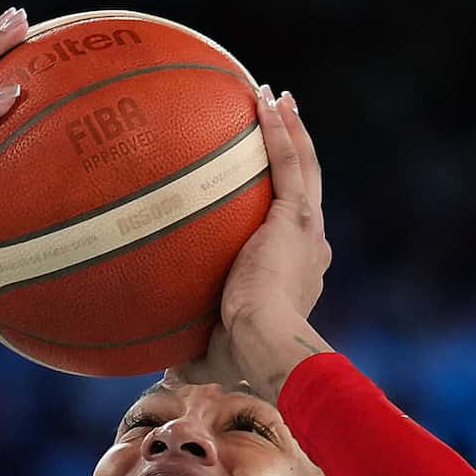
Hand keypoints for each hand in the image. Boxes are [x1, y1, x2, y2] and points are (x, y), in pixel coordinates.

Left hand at [183, 88, 329, 390]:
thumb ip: (191, 359)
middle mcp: (311, 247)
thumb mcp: (211, 356)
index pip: (294, 236)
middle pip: (306, 190)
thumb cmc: (241, 359)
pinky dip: (280, 130)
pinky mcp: (296, 216)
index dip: (287, 213)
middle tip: (283, 125)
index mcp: (299, 275)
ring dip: (292, 129)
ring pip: (305, 167)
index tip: (272, 199)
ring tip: (279, 98)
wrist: (265, 344)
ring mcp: (307, 229)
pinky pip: (289, 162)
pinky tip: (267, 100)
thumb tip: (164, 376)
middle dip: (296, 155)